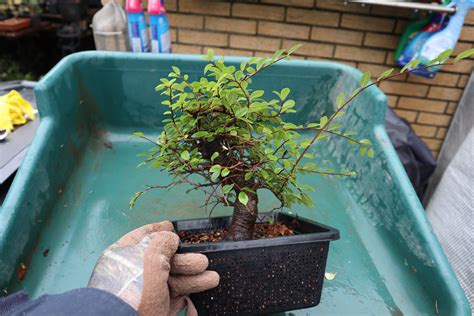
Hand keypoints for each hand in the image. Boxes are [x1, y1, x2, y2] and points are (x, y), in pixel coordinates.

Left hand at [88, 221, 218, 315]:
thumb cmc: (133, 290)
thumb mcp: (148, 257)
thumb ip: (162, 242)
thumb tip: (171, 237)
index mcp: (126, 256)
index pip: (143, 237)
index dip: (160, 231)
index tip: (175, 227)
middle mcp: (136, 272)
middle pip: (165, 258)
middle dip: (186, 257)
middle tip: (202, 261)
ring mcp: (147, 291)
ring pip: (174, 278)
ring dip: (195, 275)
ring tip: (212, 277)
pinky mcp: (157, 308)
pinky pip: (178, 295)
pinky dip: (192, 290)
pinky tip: (206, 284)